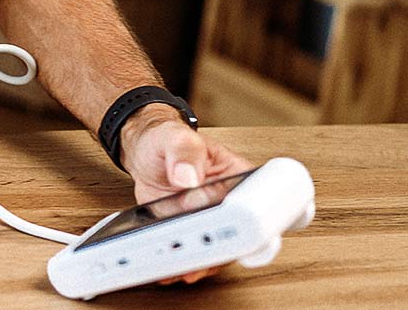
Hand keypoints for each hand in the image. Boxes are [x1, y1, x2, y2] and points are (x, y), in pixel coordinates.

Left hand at [120, 106, 256, 285]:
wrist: (145, 151)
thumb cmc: (167, 140)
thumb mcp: (176, 138)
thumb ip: (184, 153)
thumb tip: (188, 177)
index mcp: (239, 177)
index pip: (262, 204)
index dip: (260, 223)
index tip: (246, 236)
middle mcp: (229, 203)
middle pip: (242, 237)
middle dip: (227, 251)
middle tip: (207, 255)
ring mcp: (210, 220)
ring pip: (219, 252)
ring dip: (204, 264)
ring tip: (185, 268)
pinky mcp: (190, 231)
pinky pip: (194, 254)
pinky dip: (184, 264)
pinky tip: (170, 268)